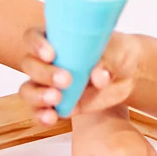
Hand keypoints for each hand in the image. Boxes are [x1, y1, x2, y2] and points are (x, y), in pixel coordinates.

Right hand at [18, 28, 141, 125]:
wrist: (128, 74)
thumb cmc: (117, 52)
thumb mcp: (115, 50)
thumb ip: (104, 61)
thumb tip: (98, 77)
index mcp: (55, 38)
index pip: (33, 37)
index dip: (36, 45)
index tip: (51, 55)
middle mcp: (46, 61)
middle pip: (29, 65)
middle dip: (44, 74)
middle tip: (67, 80)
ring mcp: (49, 84)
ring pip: (28, 90)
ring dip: (38, 96)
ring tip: (56, 99)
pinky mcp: (57, 104)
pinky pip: (40, 112)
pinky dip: (42, 116)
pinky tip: (51, 118)